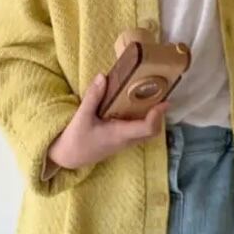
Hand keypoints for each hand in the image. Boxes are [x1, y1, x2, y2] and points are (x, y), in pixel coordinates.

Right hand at [46, 74, 167, 171]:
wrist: (68, 158)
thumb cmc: (75, 139)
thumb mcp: (81, 116)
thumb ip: (93, 97)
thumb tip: (102, 76)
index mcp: (119, 134)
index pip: (147, 128)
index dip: (157, 115)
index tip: (164, 101)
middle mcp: (125, 140)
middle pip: (152, 131)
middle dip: (159, 115)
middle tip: (161, 95)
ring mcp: (124, 143)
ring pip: (146, 133)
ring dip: (152, 117)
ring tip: (151, 97)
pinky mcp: (120, 141)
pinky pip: (138, 132)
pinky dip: (143, 120)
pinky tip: (136, 106)